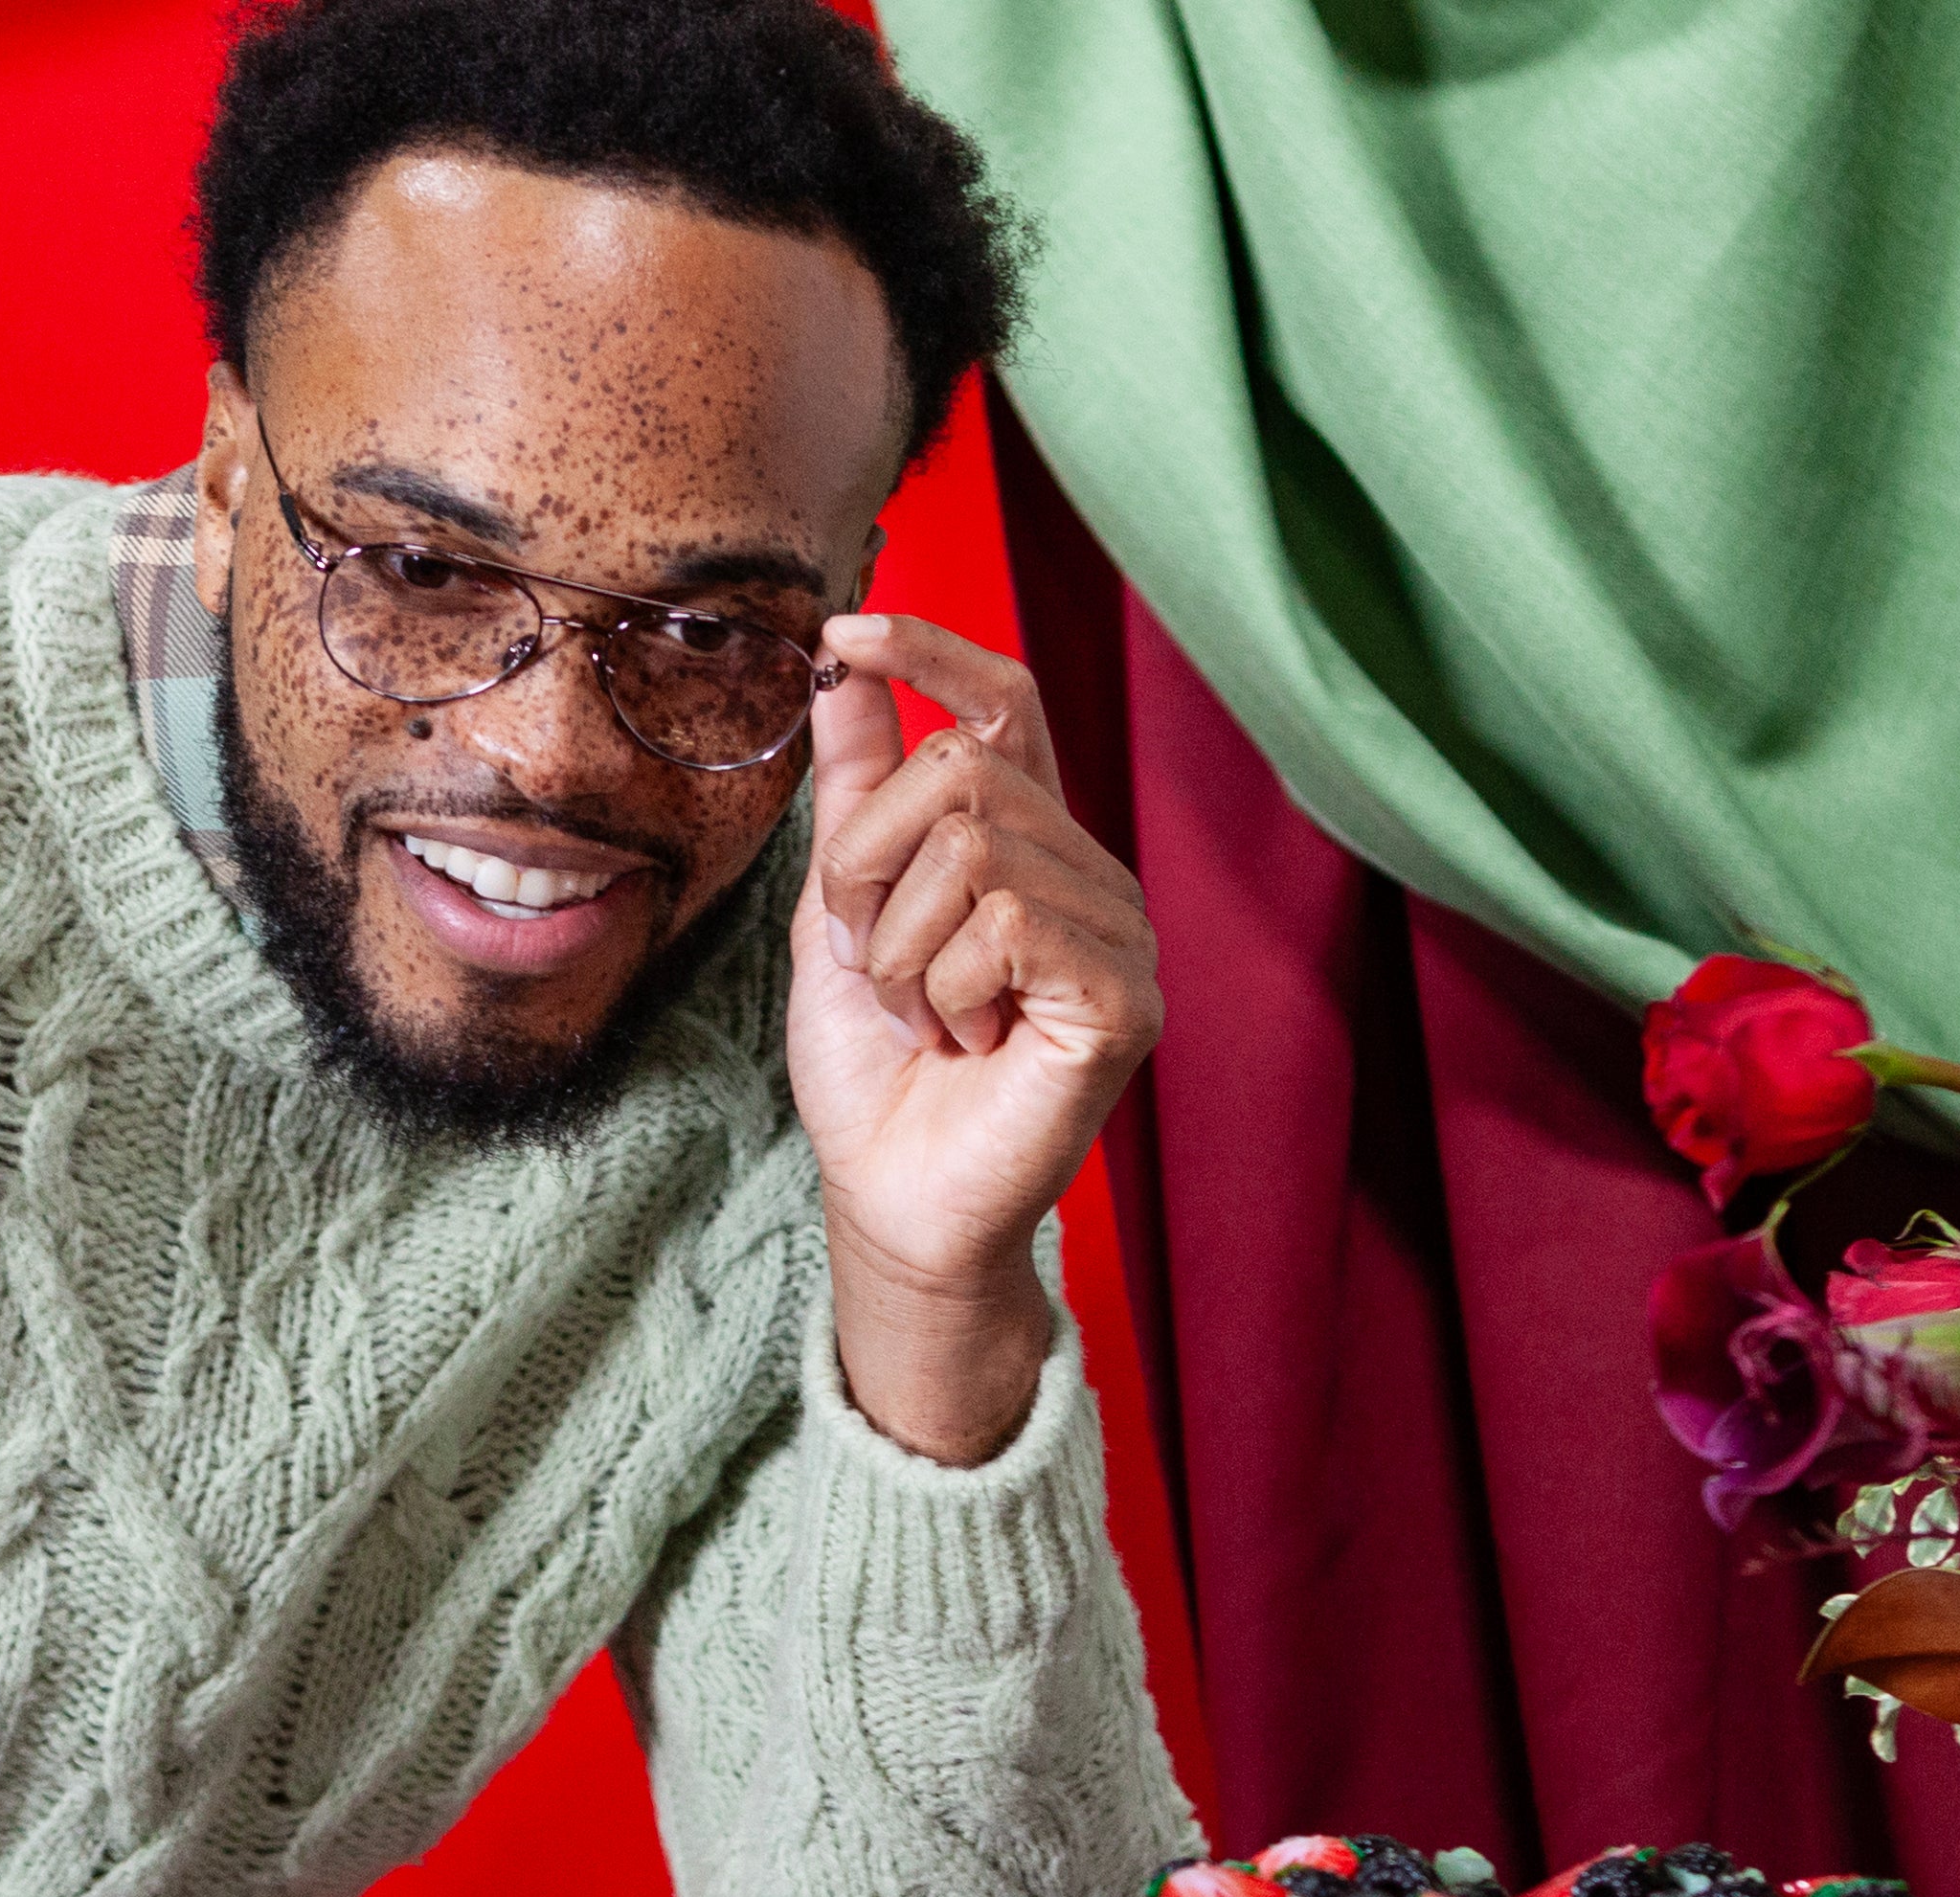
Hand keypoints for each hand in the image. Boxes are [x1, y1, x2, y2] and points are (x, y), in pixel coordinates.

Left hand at [786, 615, 1161, 1464]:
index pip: (1008, 700)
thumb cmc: (873, 1072)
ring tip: (921, 1019)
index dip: (934, 649)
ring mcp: (1117, 936)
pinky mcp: (1120, 1000)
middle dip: (868, 868)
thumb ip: (854, 791)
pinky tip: (963, 1042)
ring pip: (971, 846)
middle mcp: (1089, 874)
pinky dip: (946, 987)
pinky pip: (1007, 923)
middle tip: (872, 963)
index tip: (848, 632)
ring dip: (899, 946)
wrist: (890, 1201)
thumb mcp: (838, 910)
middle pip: (959, 768)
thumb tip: (843, 664)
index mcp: (1029, 843)